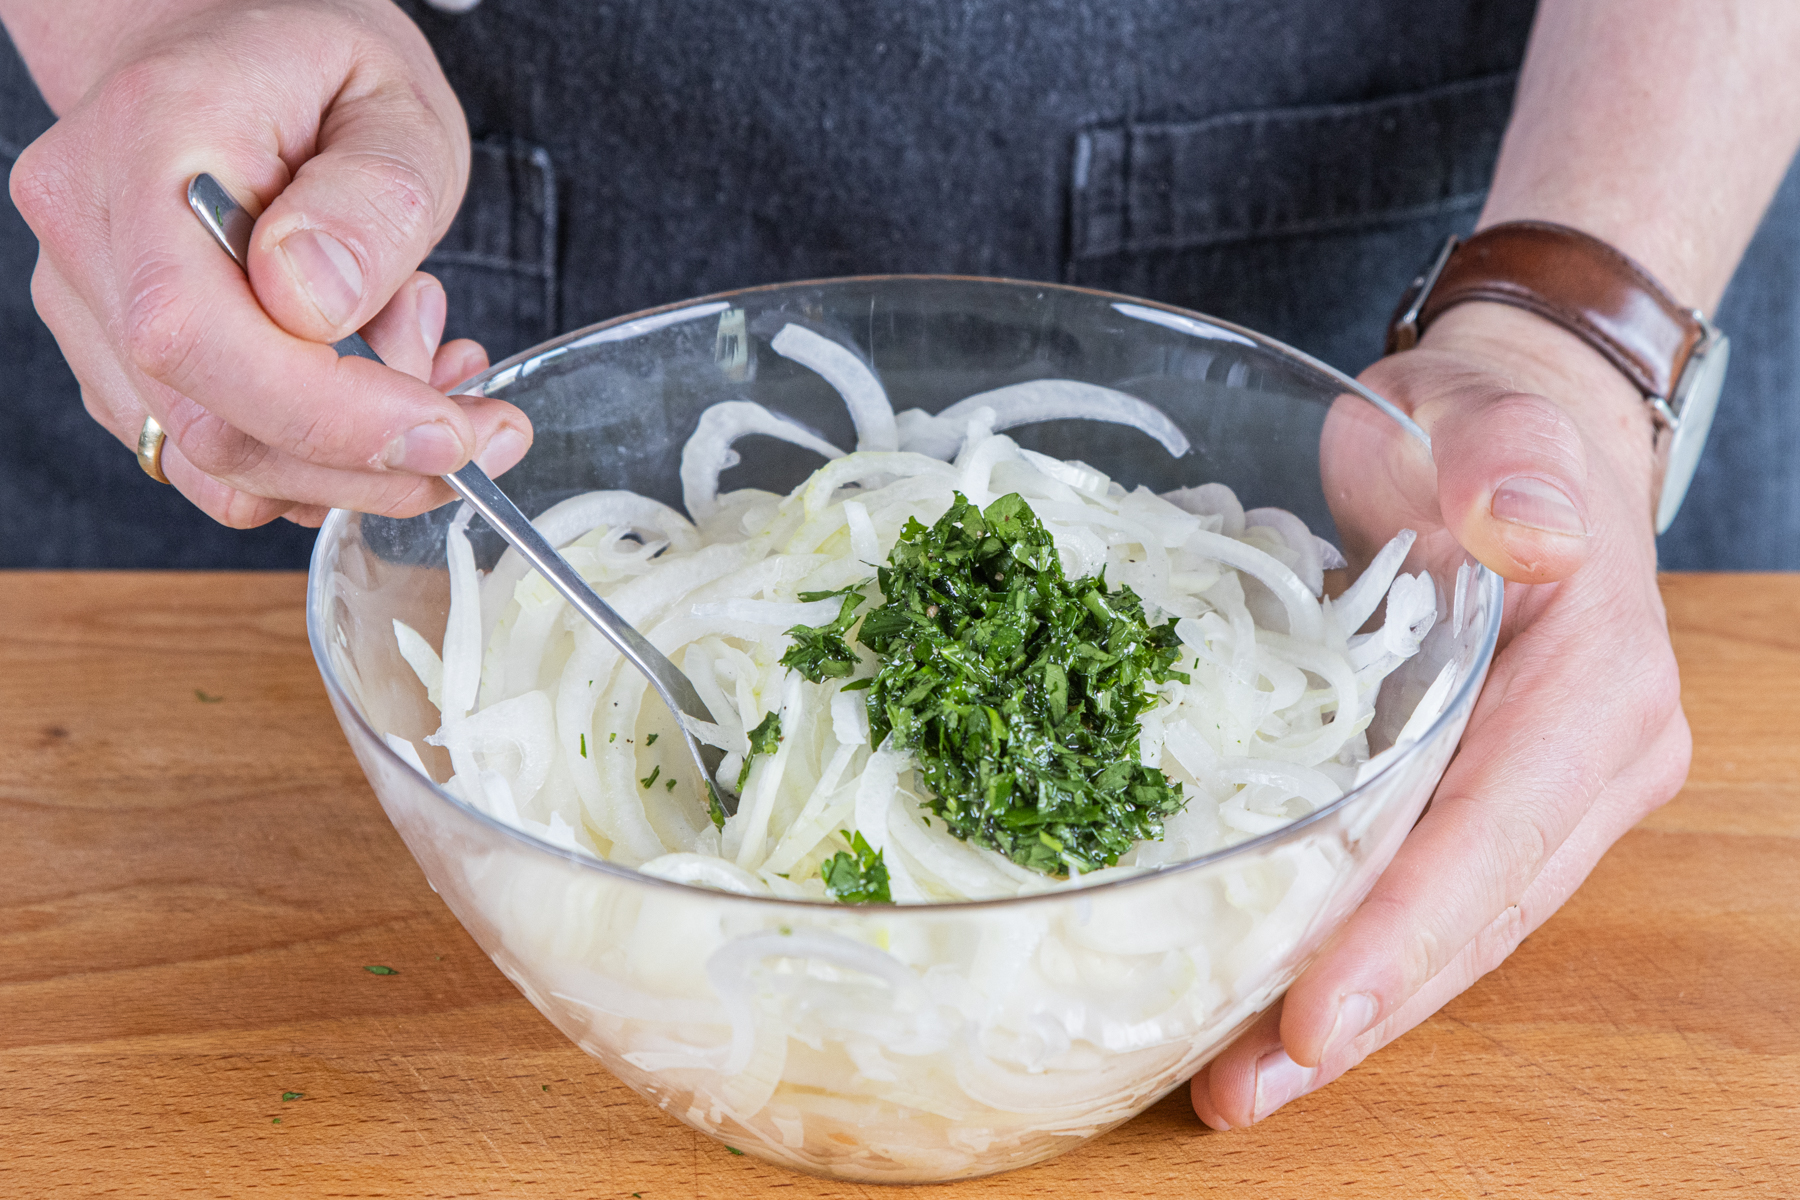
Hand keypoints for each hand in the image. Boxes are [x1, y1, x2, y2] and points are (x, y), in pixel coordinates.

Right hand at [7, 0, 528, 527]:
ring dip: (356, 465)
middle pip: (211, 426)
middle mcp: (91, 236)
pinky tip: (387, 388)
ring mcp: (91, 308)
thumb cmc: (310, 67)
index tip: (454, 435)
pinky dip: (321, 457)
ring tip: (437, 376)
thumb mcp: (396, 107)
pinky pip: (220, 456)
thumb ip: (372, 201)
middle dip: (371, 464)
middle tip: (486, 434)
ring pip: (218, 463)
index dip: (333, 418)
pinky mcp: (120, 362)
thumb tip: (314, 307)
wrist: (220, 49)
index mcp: (145, 147)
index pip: (197, 333)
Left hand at [1190, 302, 1691, 1127]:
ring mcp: (1533, 797)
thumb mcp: (1483, 413)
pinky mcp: (1473, 802)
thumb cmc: (1478, 423)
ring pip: (1445, 932)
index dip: (1404, 931)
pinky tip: (1250, 1008)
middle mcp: (1582, 767)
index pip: (1494, 834)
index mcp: (1595, 689)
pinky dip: (1339, 956)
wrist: (1494, 441)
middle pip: (1472, 919)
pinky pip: (1412, 897)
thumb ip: (1505, 462)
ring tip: (1231, 1088)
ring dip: (1343, 1014)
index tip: (1312, 1017)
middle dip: (1358, 1013)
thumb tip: (1533, 535)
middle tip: (1239, 1093)